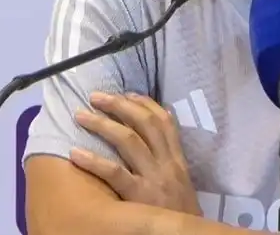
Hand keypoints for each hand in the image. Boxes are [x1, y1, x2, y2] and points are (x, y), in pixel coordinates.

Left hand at [70, 92, 200, 215]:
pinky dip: (93, 161)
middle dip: (120, 106)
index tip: (127, 93)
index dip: (145, 103)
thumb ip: (167, 161)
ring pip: (129, 141)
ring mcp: (153, 177)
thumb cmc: (178, 211)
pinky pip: (114, 173)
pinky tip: (74, 153)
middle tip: (96, 96)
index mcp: (177, 159)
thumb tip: (149, 141)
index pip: (164, 121)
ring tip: (81, 115)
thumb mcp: (180, 181)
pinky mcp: (139, 195)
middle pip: (145, 124)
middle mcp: (167, 162)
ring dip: (103, 124)